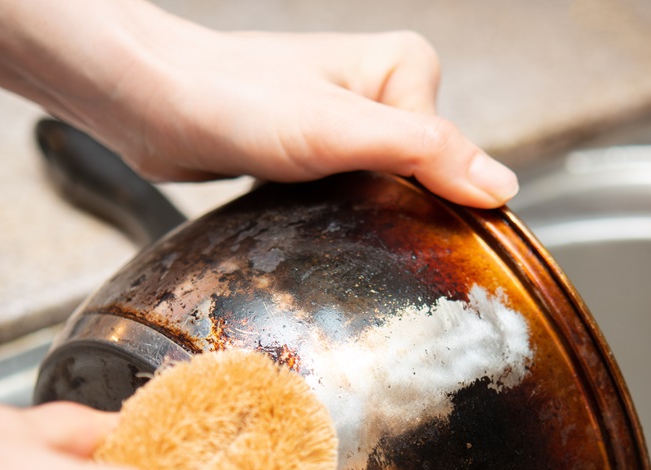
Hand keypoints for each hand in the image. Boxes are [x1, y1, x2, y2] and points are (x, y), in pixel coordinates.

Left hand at [70, 23, 521, 207]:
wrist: (149, 103)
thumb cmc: (232, 100)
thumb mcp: (340, 131)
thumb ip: (425, 153)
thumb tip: (500, 188)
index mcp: (406, 69)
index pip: (453, 158)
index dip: (424, 197)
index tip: (375, 206)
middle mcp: (382, 93)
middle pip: (424, 180)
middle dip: (391, 211)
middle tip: (337, 211)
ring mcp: (349, 124)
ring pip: (387, 193)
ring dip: (361, 218)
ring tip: (317, 212)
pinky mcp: (317, 154)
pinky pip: (352, 198)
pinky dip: (337, 218)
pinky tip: (310, 219)